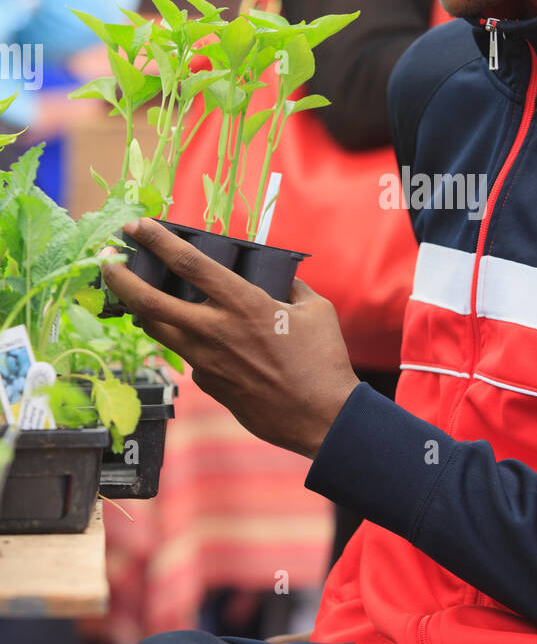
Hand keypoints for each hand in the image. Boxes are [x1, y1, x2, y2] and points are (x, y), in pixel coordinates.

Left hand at [100, 218, 359, 458]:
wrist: (321, 417)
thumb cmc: (323, 361)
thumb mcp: (315, 310)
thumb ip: (290, 287)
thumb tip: (278, 277)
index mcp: (243, 304)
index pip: (189, 263)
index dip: (158, 240)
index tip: (138, 226)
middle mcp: (215, 331)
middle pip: (150, 301)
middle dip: (120, 278)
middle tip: (106, 261)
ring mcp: (206, 361)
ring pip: (158, 331)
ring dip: (142, 310)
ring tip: (136, 295)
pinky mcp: (209, 385)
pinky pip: (189, 356)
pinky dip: (189, 342)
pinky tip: (207, 340)